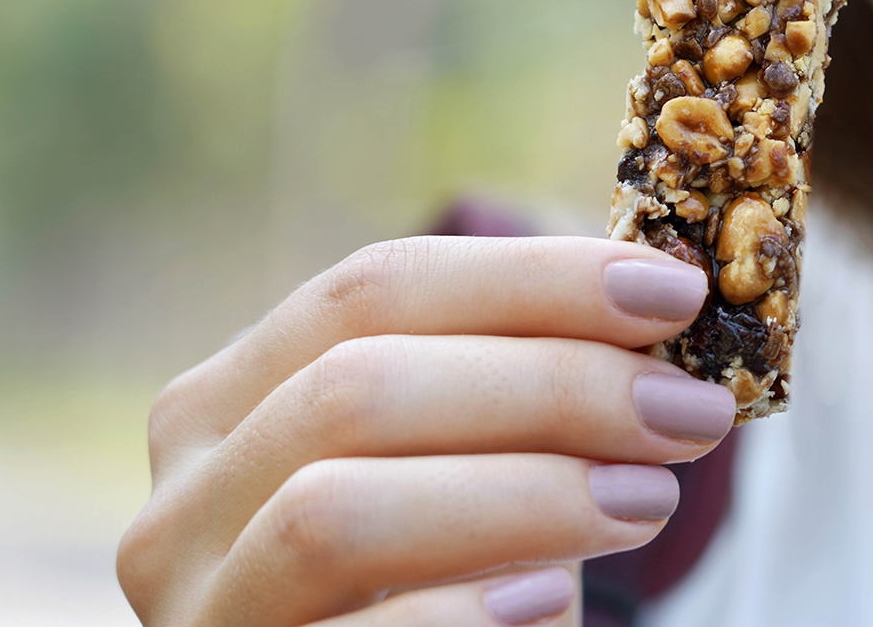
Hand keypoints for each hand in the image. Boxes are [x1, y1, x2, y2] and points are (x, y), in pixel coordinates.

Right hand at [118, 236, 731, 625]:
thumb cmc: (455, 583)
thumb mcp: (479, 473)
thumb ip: (529, 399)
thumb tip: (661, 299)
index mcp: (232, 399)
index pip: (374, 287)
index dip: (533, 279)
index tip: (674, 293)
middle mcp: (185, 495)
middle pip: (357, 385)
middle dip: (550, 386)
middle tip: (687, 414)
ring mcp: (196, 606)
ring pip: (332, 511)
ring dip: (519, 494)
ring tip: (644, 501)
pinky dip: (459, 612)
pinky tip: (547, 598)